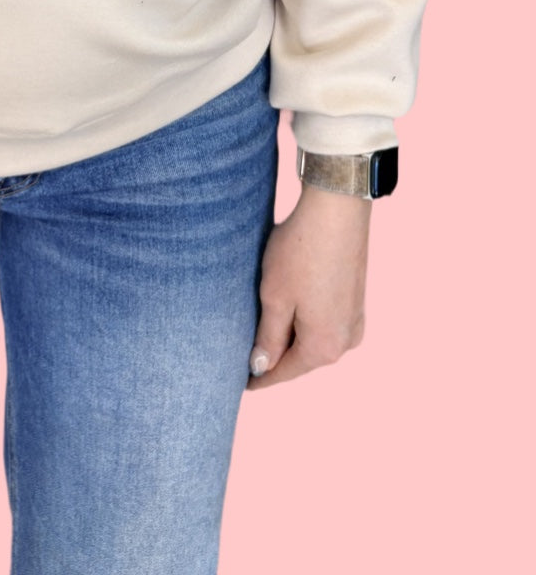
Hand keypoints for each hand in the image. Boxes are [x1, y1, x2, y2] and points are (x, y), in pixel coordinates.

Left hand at [245, 180, 371, 389]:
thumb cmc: (301, 252)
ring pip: (313, 339)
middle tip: (245, 356)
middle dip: (275, 356)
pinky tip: (288, 307)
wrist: (337, 211)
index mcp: (324, 347)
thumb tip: (261, 368)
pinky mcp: (355, 301)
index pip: (283, 372)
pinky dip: (304, 320)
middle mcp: (346, 341)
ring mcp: (354, 320)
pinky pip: (325, 322)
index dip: (260, 378)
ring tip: (262, 328)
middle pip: (301, 358)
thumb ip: (268, 337)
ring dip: (290, 335)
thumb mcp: (275, 297)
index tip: (241, 385)